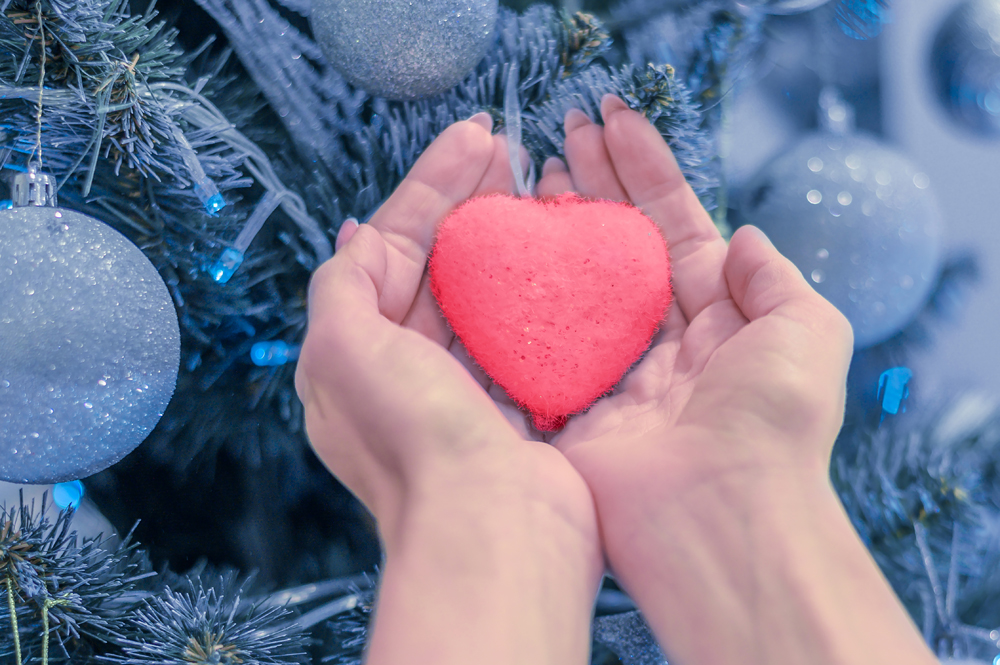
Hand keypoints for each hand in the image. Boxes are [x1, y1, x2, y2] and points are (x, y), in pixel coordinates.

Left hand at [294, 111, 598, 561]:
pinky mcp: (513, 407)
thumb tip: (353, 237)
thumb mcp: (345, 351)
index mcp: (355, 355)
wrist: (493, 531)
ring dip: (502, 238)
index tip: (473, 138)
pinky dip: (535, 289)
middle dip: (466, 203)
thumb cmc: (415, 440)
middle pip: (435, 264)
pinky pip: (521, 331)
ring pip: (480, 292)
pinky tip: (558, 254)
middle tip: (505, 149)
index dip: (428, 187)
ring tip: (533, 185)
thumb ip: (342, 287)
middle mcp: (403, 372)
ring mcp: (461, 390)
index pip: (389, 246)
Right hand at [534, 94, 852, 580]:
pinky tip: (500, 244)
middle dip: (592, 185)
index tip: (614, 121)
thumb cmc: (773, 424)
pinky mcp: (566, 405)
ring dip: (552, 225)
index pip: (673, 227)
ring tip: (529, 171)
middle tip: (560, 133)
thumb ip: (778, 280)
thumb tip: (747, 238)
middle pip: (617, 246)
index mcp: (717, 322)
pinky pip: (535, 339)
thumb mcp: (808, 332)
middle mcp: (660, 342)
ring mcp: (609, 371)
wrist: (721, 516)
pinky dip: (517, 292)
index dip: (645, 171)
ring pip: (573, 282)